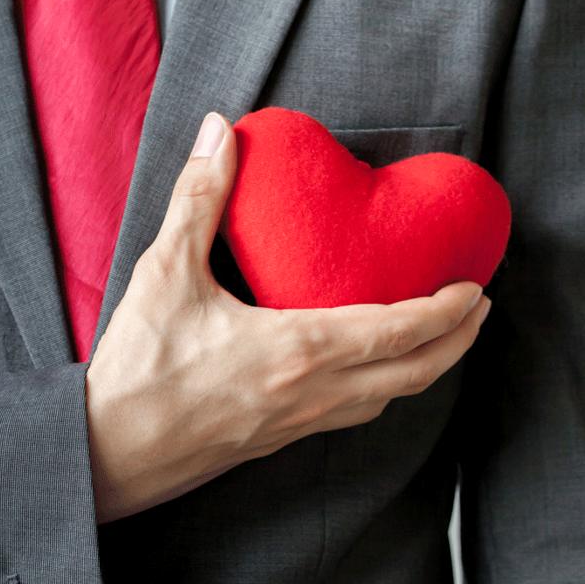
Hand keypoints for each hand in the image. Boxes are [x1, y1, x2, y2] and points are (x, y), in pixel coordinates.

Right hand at [85, 112, 490, 522]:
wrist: (108, 451)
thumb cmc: (138, 367)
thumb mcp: (164, 273)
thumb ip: (199, 199)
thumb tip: (219, 132)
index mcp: (299, 348)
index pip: (401, 330)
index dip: (448, 310)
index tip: (474, 287)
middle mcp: (312, 393)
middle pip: (413, 375)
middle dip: (456, 344)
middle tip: (476, 313)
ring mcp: (297, 424)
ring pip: (386, 403)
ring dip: (422, 372)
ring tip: (431, 341)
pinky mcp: (276, 442)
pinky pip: (349, 417)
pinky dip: (379, 393)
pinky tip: (363, 377)